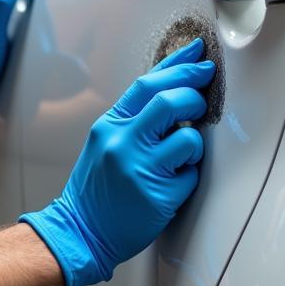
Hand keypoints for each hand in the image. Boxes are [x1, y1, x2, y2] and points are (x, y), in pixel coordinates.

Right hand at [20, 39, 214, 285]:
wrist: (80, 231)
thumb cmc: (97, 188)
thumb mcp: (105, 142)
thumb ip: (133, 119)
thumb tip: (173, 91)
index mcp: (110, 125)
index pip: (147, 84)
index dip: (177, 64)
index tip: (198, 54)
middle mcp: (123, 142)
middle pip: (170, 101)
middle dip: (195, 94)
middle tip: (204, 97)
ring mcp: (141, 169)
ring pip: (189, 138)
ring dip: (195, 144)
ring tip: (182, 157)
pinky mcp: (159, 196)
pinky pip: (192, 175)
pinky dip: (189, 177)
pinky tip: (172, 185)